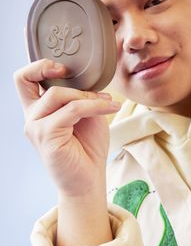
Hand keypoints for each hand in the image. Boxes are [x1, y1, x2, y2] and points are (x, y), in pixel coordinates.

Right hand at [14, 58, 120, 198]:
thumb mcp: (86, 114)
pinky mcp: (47, 136)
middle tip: (75, 75)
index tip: (62, 67)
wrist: (90, 180)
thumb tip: (87, 80)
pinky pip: (72, 110)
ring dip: (87, 95)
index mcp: (38, 110)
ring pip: (57, 95)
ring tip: (107, 101)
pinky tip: (110, 108)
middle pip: (28, 79)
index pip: (24, 80)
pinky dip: (94, 105)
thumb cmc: (87, 148)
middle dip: (49, 69)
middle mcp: (32, 117)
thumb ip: (79, 96)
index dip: (37, 66)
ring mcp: (36, 127)